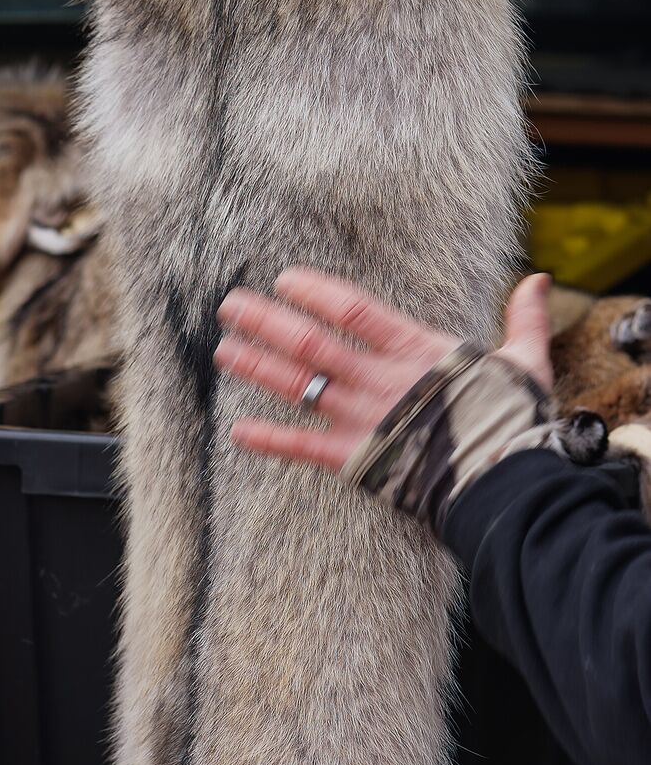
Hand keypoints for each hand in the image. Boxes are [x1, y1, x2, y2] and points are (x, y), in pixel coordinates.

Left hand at [214, 267, 553, 471]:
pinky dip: (269, 439)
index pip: (354, 309)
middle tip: (230, 304)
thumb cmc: (517, 423)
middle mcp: (380, 379)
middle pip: (311, 342)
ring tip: (223, 349)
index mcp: (416, 350)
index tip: (283, 279)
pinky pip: (303, 448)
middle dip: (267, 321)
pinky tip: (236, 430)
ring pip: (298, 385)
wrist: (509, 485)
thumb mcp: (524, 363)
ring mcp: (364, 419)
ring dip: (257, 366)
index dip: (315, 292)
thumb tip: (540, 279)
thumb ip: (523, 319)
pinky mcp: (356, 460)